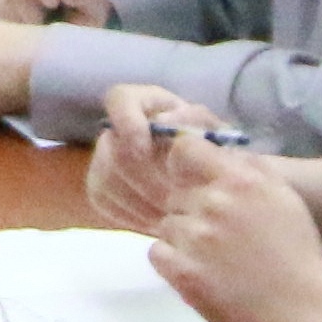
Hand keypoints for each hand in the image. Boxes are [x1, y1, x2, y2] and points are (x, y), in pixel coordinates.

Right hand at [86, 94, 237, 229]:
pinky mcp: (99, 187)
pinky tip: (157, 222)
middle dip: (145, 179)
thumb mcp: (221, 139)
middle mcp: (123, 127)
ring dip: (140, 200)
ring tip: (173, 216)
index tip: (143, 149)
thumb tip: (166, 119)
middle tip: (176, 200)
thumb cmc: (221, 161)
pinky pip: (102, 199)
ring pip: (106, 176)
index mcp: (152, 105)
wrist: (215, 196)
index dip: (126, 121)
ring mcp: (106, 158)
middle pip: (112, 147)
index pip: (120, 99)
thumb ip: (197, 123)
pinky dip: (130, 214)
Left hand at [132, 146, 321, 321]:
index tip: (193, 182)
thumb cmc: (299, 258)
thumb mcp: (285, 199)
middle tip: (221, 239)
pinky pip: (157, 252)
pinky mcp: (184, 272)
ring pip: (166, 225)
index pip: (185, 148)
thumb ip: (251, 170)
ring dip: (183, 240)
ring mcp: (197, 238)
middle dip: (191, 212)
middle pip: (175, 194)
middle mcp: (216, 202)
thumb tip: (219, 152)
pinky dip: (173, 263)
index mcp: (243, 180)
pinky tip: (203, 274)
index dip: (184, 166)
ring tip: (218, 261)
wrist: (308, 315)